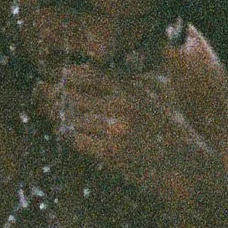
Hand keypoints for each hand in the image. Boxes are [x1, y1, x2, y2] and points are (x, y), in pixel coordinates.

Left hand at [35, 60, 207, 207]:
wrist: (188, 167)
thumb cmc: (175, 131)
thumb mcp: (161, 95)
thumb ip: (138, 78)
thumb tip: (124, 60)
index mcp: (133, 88)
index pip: (88, 74)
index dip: (65, 74)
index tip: (53, 76)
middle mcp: (123, 105)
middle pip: (73, 94)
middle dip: (52, 93)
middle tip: (39, 93)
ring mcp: (116, 129)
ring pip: (71, 117)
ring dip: (55, 114)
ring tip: (47, 111)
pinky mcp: (112, 153)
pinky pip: (77, 139)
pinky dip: (66, 134)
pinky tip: (61, 131)